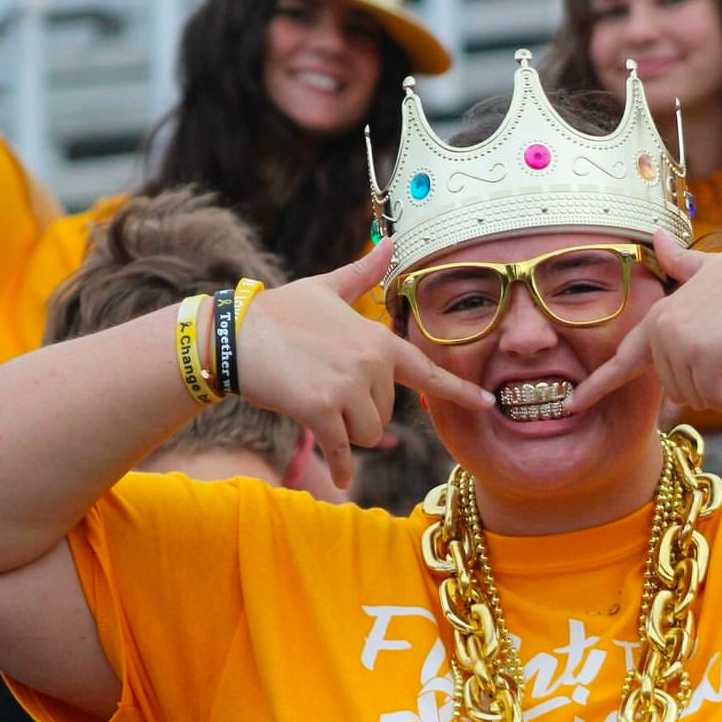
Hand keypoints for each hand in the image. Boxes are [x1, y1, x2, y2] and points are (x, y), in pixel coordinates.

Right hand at [237, 240, 493, 488]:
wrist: (234, 337)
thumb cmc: (279, 314)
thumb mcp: (326, 289)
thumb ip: (363, 275)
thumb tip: (390, 242)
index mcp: (378, 340)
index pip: (427, 372)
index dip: (459, 390)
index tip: (488, 402)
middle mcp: (370, 363)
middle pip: (386, 413)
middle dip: (362, 411)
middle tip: (324, 386)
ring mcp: (347, 388)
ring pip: (369, 434)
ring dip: (348, 431)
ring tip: (317, 401)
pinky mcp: (323, 411)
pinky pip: (345, 450)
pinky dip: (343, 466)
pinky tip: (344, 479)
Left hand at [566, 231, 721, 414]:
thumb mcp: (714, 269)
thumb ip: (683, 266)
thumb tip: (659, 238)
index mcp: (659, 316)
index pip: (623, 358)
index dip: (598, 385)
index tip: (573, 404)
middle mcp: (663, 328)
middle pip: (677, 391)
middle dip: (712, 388)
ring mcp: (681, 340)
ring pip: (698, 398)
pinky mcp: (704, 354)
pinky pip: (717, 400)